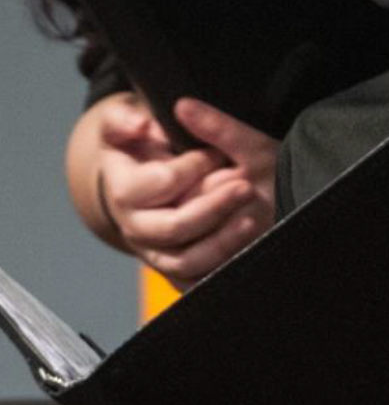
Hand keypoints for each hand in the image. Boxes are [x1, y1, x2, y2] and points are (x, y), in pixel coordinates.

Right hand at [97, 95, 277, 286]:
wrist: (168, 183)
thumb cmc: (155, 149)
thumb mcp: (140, 126)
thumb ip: (128, 120)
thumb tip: (139, 124)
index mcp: (122, 189)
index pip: (160, 183)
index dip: (191, 167)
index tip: (215, 153)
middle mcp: (135, 227)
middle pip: (172, 227)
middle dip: (212, 207)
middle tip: (245, 186)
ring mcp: (156, 255)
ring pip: (187, 262)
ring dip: (223, 242)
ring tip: (250, 220)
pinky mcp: (179, 276)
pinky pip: (199, 284)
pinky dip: (222, 271)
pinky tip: (246, 251)